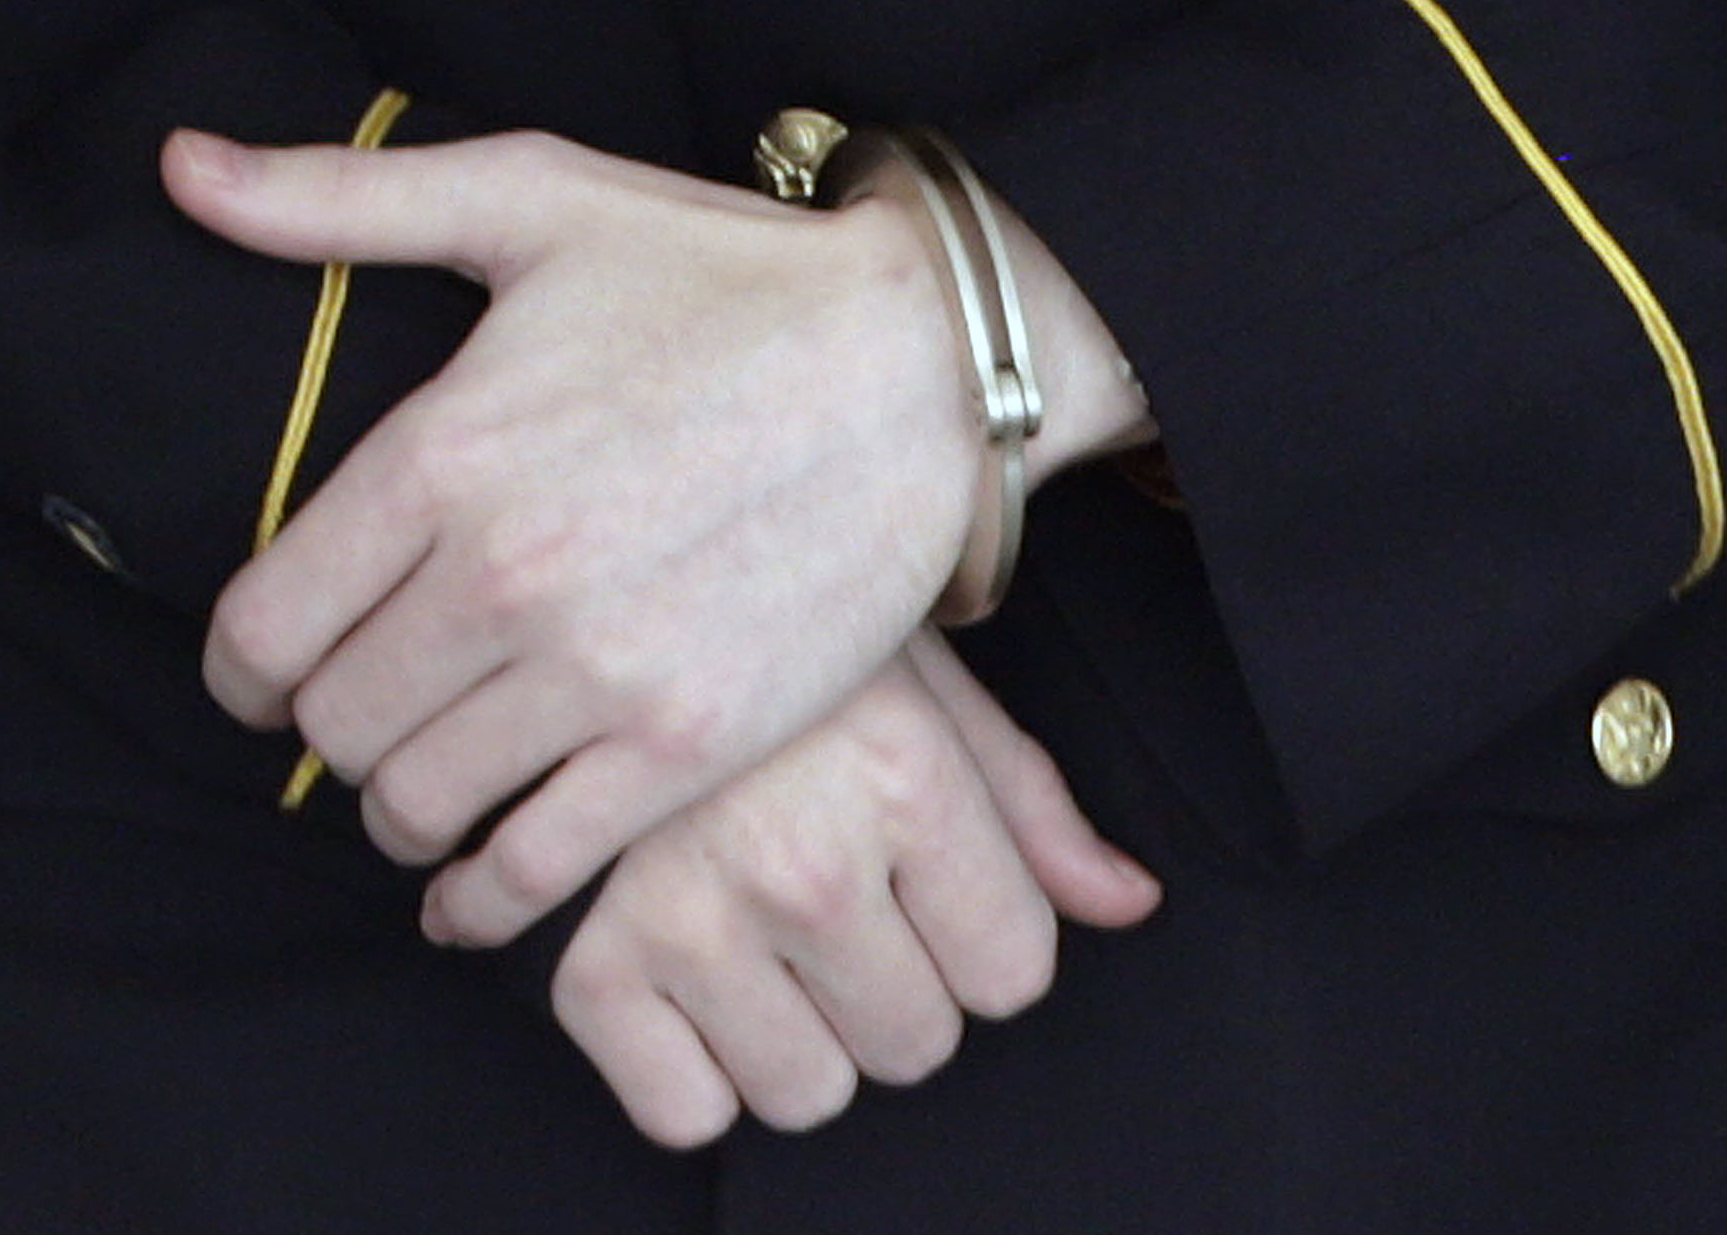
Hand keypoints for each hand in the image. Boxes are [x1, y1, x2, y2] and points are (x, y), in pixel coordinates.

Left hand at [163, 127, 1148, 947]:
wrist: (930, 355)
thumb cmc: (725, 271)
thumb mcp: (530, 198)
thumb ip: (338, 198)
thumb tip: (181, 165)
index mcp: (440, 453)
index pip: (259, 629)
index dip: (238, 669)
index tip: (263, 672)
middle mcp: (502, 576)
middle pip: (331, 728)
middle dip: (326, 729)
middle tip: (357, 712)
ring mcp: (597, 672)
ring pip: (416, 806)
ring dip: (398, 807)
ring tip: (420, 778)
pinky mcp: (688, 743)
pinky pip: (533, 870)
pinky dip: (481, 899)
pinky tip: (469, 889)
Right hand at [551, 633, 1161, 1148]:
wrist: (599, 609)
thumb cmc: (786, 657)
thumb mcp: (926, 689)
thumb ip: (1031, 807)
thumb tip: (1131, 903)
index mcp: (903, 777)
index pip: (1014, 975)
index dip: (980, 929)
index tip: (919, 864)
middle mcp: (803, 860)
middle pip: (918, 1045)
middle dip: (893, 983)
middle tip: (826, 882)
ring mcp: (690, 918)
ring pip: (810, 1095)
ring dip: (797, 1035)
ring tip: (757, 922)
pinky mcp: (595, 970)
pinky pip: (689, 1117)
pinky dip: (687, 1068)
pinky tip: (685, 967)